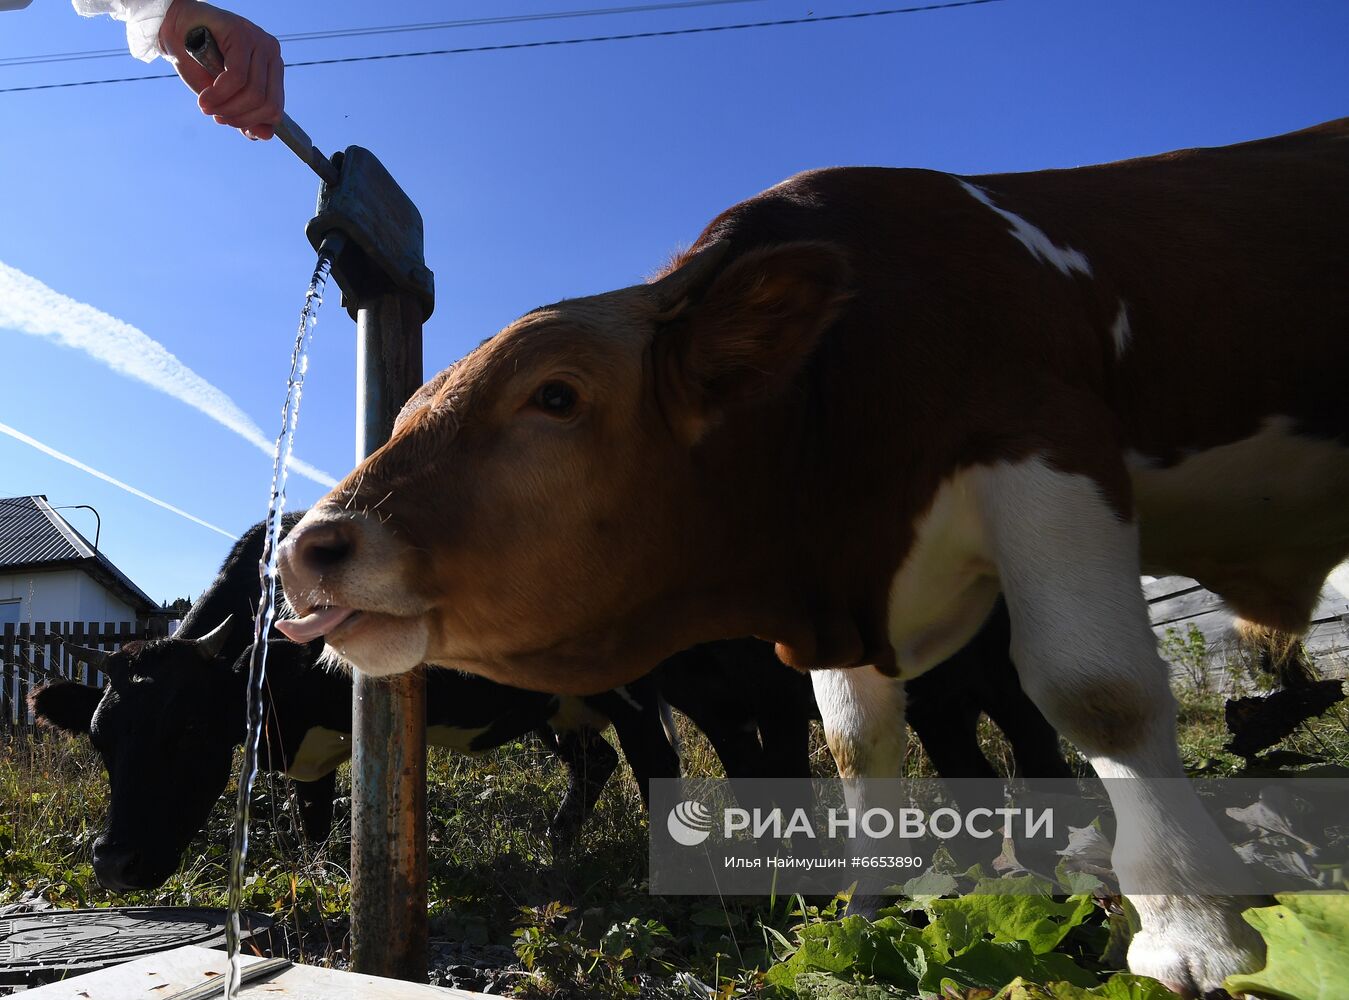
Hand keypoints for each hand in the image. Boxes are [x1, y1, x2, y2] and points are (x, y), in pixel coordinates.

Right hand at [158, 0, 283, 140]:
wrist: (172, 26)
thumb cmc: (197, 59)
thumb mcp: (223, 95)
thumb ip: (245, 115)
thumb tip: (266, 136)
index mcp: (271, 67)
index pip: (276, 108)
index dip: (251, 122)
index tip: (226, 120)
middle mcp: (271, 52)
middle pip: (268, 104)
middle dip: (239, 118)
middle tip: (215, 117)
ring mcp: (259, 41)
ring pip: (254, 93)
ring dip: (226, 107)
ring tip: (206, 107)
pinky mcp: (242, 34)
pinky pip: (238, 77)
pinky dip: (220, 94)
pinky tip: (204, 99)